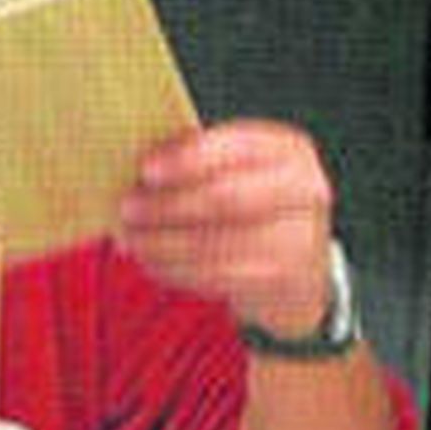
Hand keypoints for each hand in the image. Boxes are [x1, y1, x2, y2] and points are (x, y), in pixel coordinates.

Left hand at [116, 120, 335, 339]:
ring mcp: (297, 239)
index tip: (146, 169)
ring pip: (214, 245)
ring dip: (162, 243)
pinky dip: (175, 269)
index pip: (239, 147)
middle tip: (127, 208)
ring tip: (132, 240)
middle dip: (168, 205)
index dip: (189, 158)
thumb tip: (139, 170)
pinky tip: (152, 261)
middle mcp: (302, 190)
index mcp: (288, 150)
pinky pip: (215, 277)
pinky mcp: (280, 282)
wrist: (300, 269)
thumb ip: (199, 161)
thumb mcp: (240, 171)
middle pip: (224, 198)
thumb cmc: (252, 205)